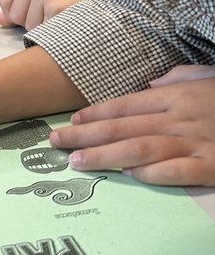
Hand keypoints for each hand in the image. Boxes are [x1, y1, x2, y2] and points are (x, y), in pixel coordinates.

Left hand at [0, 0, 120, 29]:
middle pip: (15, 15)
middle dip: (30, 21)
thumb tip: (1, 20)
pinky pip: (43, 30)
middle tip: (53, 11)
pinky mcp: (55, 6)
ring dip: (44, 26)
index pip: (5, 2)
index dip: (16, 14)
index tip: (34, 11)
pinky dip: (55, 30)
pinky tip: (67, 18)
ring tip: (62, 13)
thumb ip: (22, 3)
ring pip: (28, 25)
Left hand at [51, 66, 214, 185]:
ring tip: (77, 162)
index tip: (70, 120)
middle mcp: (182, 116)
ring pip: (141, 149)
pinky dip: (154, 174)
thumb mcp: (212, 78)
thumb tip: (152, 83)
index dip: (95, 113)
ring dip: (105, 156)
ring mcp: (199, 141)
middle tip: (55, 142)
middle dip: (85, 134)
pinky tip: (130, 177)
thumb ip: (181, 78)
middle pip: (123, 126)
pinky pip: (179, 170)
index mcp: (179, 95)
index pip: (126, 104)